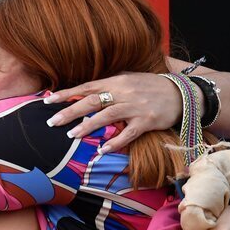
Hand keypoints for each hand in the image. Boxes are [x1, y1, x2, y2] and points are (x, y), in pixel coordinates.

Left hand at [44, 72, 181, 152]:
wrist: (182, 93)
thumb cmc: (152, 87)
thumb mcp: (129, 79)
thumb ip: (109, 85)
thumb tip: (86, 90)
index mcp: (117, 81)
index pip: (86, 86)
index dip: (67, 93)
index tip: (48, 100)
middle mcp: (123, 92)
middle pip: (91, 101)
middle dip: (69, 111)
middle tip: (51, 121)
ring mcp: (135, 107)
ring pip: (106, 116)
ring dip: (87, 126)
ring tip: (71, 136)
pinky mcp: (146, 121)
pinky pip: (128, 133)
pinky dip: (115, 142)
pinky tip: (102, 150)